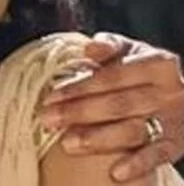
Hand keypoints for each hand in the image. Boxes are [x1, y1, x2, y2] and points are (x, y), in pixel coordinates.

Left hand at [38, 32, 183, 182]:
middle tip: (49, 120)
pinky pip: (157, 156)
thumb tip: (90, 49)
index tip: (51, 97)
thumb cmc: (142, 69)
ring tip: (67, 144)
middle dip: (79, 113)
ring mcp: (173, 119)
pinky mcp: (177, 144)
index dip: (79, 87)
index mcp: (157, 64)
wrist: (179, 95)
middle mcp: (169, 92)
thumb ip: (110, 46)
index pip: (111, 77)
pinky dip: (137, 165)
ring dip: (98, 139)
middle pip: (118, 104)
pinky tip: (115, 173)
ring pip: (134, 131)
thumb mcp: (131, 51)